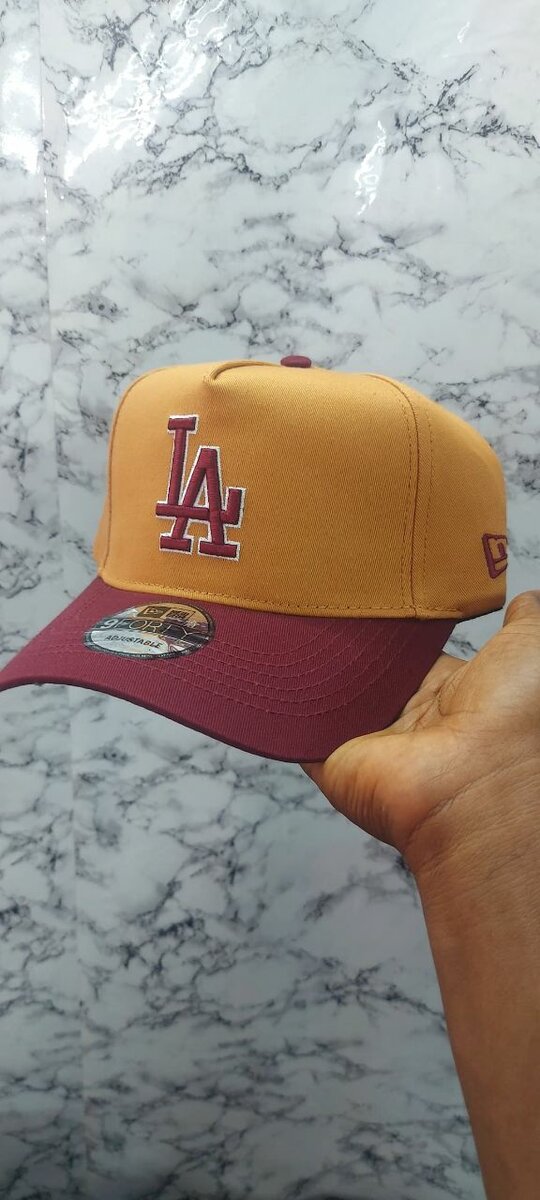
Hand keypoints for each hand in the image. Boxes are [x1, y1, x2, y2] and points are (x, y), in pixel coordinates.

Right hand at [301, 590, 539, 875]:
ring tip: (290, 622)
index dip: (396, 629)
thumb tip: (524, 599)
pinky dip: (280, 709)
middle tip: (327, 604)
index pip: (414, 657)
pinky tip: (267, 671)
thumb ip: (522, 623)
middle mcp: (408, 722)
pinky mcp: (332, 762)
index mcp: (450, 695)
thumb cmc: (511, 719)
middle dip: (348, 646)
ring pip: (328, 700)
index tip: (375, 595)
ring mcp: (369, 744)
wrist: (476, 782)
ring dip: (312, 670)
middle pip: (367, 676)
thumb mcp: (528, 651)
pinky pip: (296, 733)